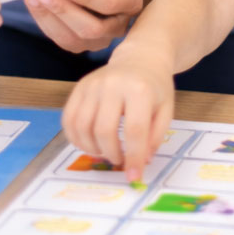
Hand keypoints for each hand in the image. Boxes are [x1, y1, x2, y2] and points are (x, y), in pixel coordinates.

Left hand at [25, 0, 143, 52]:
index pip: (108, 3)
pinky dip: (45, 21)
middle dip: (61, 10)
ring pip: (73, 39)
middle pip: (90, 28)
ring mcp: (102, 40)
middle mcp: (118, 25)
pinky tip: (34, 4)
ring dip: (47, 18)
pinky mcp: (84, 44)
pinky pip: (62, 38)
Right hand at [62, 52, 174, 180]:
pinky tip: (90, 143)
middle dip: (111, 154)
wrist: (140, 58)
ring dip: (92, 148)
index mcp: (140, 89)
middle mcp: (113, 84)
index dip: (133, 157)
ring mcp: (93, 84)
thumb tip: (140, 163)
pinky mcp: (79, 87)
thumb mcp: (165, 109)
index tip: (133, 176)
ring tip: (106, 151)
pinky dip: (75, 138)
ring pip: (82, 127)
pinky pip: (68, 119)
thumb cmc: (155, 87)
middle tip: (119, 160)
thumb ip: (155, 137)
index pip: (134, 130)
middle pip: (104, 130)